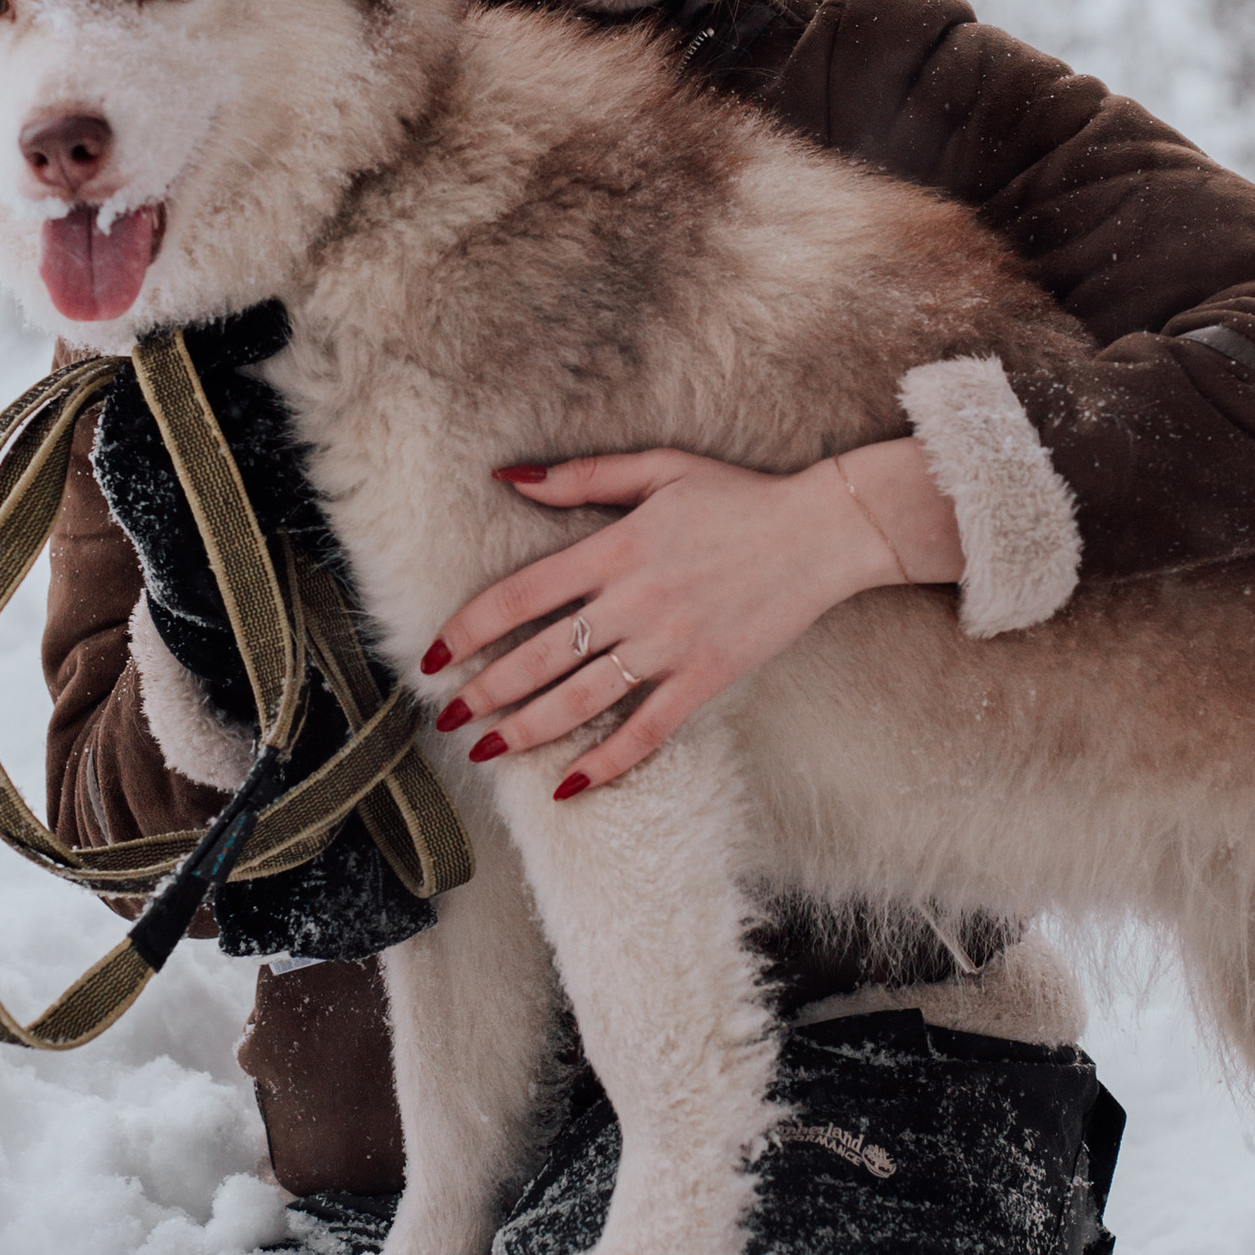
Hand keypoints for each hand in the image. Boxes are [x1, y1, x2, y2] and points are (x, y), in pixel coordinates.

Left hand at [420, 439, 961, 794]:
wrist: (821, 532)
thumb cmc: (738, 496)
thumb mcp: (658, 469)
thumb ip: (582, 477)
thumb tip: (510, 477)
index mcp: (615, 548)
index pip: (520, 596)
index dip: (468, 629)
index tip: (433, 655)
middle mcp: (634, 602)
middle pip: (538, 657)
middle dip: (483, 692)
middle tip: (445, 716)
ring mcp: (670, 645)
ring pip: (581, 701)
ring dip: (525, 730)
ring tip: (484, 750)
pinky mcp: (706, 678)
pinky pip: (646, 731)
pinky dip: (606, 763)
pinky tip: (568, 785)